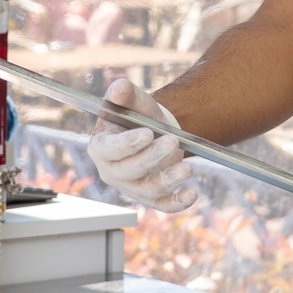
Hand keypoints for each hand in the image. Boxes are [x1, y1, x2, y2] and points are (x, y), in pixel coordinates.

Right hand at [87, 78, 197, 210]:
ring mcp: (131, 187)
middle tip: (172, 141)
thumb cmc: (137, 116)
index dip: (127, 144)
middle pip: (130, 170)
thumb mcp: (131, 100)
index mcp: (100, 146)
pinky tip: (192, 193)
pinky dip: (177, 202)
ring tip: (188, 167)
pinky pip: (162, 204)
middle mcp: (112, 171)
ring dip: (169, 179)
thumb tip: (119, 88)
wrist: (155, 130)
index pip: (109, 150)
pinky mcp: (150, 197)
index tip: (147, 134)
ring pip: (148, 190)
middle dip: (152, 157)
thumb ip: (124, 92)